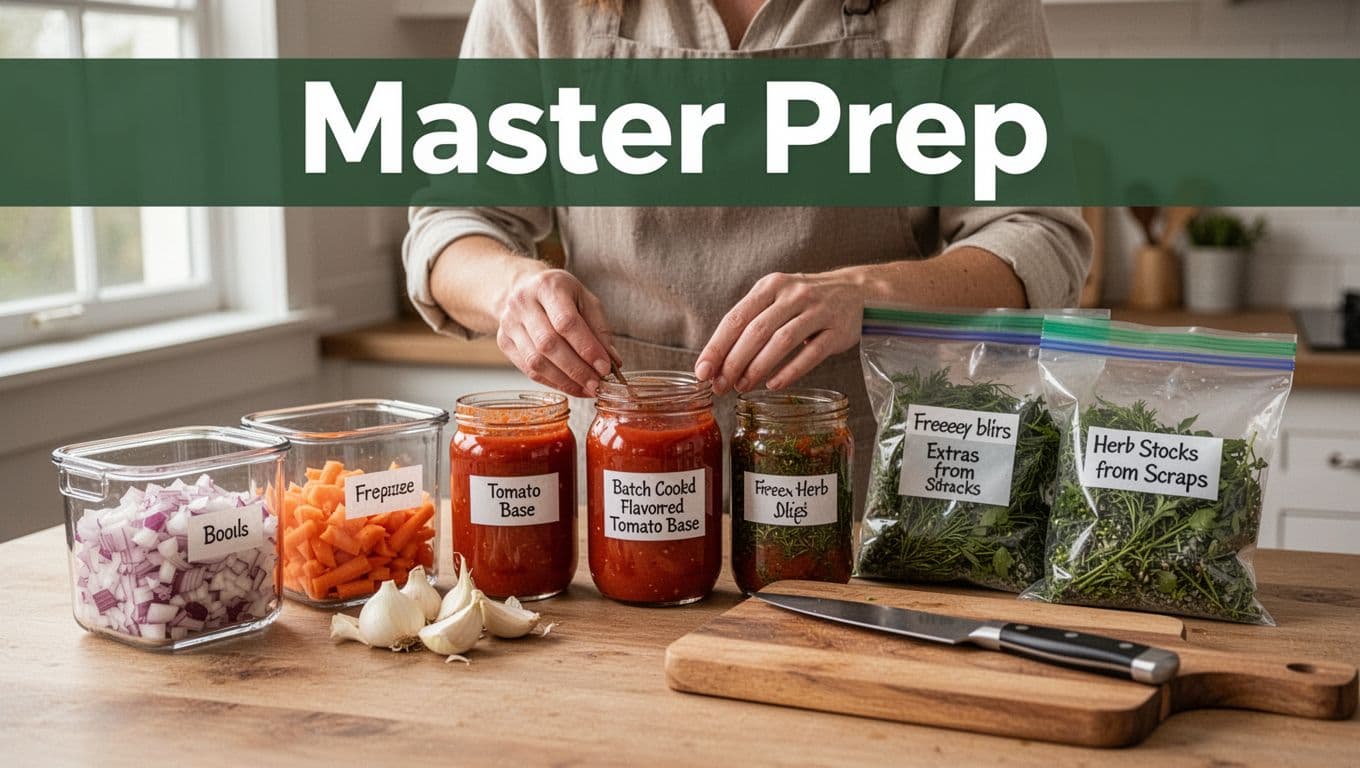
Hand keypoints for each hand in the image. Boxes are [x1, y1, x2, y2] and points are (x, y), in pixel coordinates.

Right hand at [496, 268, 615, 396]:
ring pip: (535, 361)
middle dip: (576, 369)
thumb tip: (612, 362)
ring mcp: (509, 323)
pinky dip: (552, 382)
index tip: (604, 367)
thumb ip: (600, 329)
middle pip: (548, 344)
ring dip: (564, 380)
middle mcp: (522, 303)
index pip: (566, 322)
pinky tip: (570, 386)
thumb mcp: (585, 300)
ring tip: (586, 389)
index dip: (586, 348)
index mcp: (547, 286)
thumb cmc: (561, 294)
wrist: (524, 287)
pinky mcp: (504, 342)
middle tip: (596, 384)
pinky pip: (527, 369)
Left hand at [695, 271, 862, 393]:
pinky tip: (774, 385)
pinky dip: (790, 371)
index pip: (736, 317)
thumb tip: (716, 361)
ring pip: (782, 341)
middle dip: (733, 362)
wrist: (857, 293)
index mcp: (770, 286)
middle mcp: (793, 294)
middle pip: (756, 331)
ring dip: (758, 368)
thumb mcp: (776, 299)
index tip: (703, 371)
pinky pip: (811, 354)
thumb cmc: (805, 302)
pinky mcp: (837, 330)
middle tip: (720, 386)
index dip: (717, 346)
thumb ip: (750, 323)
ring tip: (742, 387)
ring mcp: (817, 311)